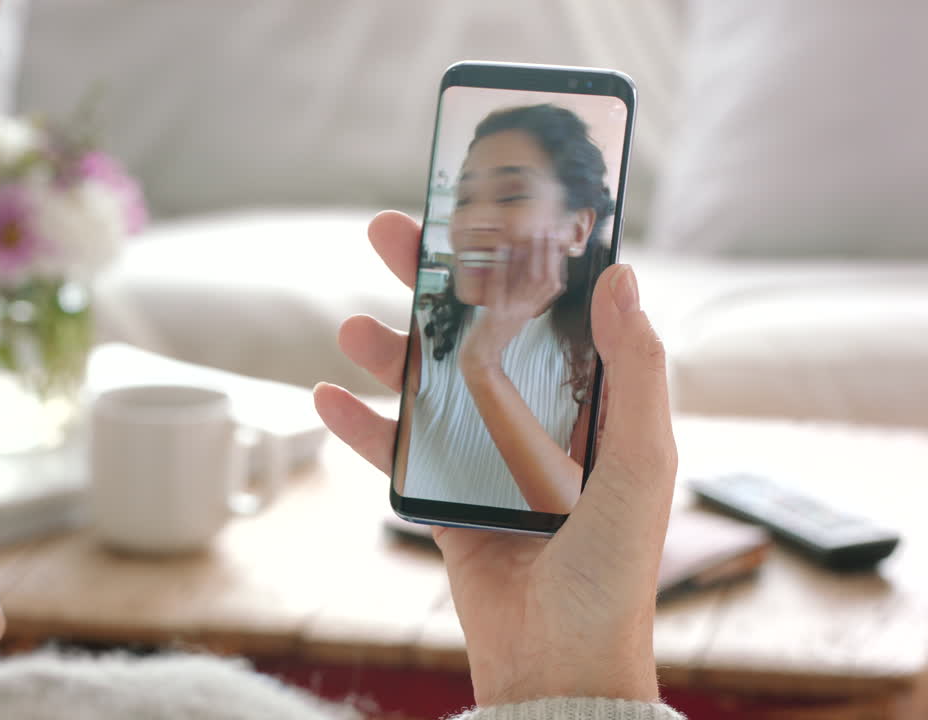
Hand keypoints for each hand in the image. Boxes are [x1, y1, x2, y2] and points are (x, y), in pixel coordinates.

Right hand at [315, 211, 675, 705]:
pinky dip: (359, 426)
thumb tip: (620, 274)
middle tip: (393, 233)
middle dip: (431, 282)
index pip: (544, 311)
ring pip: (426, 386)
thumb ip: (636, 369)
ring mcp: (485, 459)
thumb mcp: (641, 459)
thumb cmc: (614, 566)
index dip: (511, 260)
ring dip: (388, 351)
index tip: (477, 211)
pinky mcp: (445, 501)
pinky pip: (397, 452)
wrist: (560, 660)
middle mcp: (535, 421)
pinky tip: (326, 397)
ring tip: (353, 324)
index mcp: (587, 403)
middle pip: (474, 333)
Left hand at [458, 230, 566, 383]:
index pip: (553, 284)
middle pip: (544, 279)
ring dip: (530, 255)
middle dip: (548, 253)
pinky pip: (500, 287)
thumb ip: (526, 294)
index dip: (557, 261)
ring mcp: (511, 312)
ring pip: (527, 281)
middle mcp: (526, 310)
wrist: (480, 356)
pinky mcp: (494, 314)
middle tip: (547, 229)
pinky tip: (502, 249)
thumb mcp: (516, 312)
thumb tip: (531, 265)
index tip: (557, 239)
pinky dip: (502, 267)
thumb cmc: (495, 331)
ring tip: (529, 233)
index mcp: (532, 308)